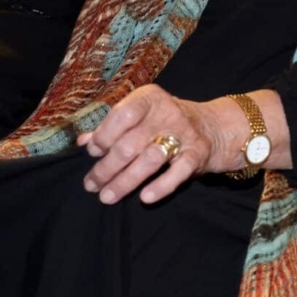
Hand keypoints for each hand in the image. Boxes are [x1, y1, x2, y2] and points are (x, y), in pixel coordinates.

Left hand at [77, 85, 246, 204]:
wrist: (214, 127)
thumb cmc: (166, 121)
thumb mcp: (142, 115)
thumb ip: (112, 126)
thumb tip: (82, 142)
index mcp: (150, 98)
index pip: (122, 114)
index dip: (104, 135)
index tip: (92, 152)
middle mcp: (168, 113)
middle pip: (130, 144)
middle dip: (106, 168)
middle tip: (91, 185)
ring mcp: (184, 134)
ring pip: (149, 160)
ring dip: (124, 181)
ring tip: (107, 196)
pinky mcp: (197, 154)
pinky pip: (178, 173)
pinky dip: (161, 186)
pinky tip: (144, 198)